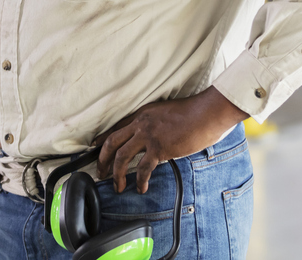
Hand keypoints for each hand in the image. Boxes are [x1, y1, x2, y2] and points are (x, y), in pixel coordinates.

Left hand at [92, 87, 248, 193]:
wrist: (206, 113)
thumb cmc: (193, 113)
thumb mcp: (167, 113)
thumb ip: (156, 124)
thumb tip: (152, 138)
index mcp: (142, 114)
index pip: (116, 127)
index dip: (103, 140)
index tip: (95, 149)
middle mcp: (141, 123)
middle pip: (111, 142)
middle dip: (102, 160)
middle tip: (100, 173)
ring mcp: (149, 136)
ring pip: (121, 157)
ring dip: (116, 174)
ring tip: (117, 186)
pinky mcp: (159, 148)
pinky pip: (143, 168)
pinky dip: (140, 181)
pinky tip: (141, 188)